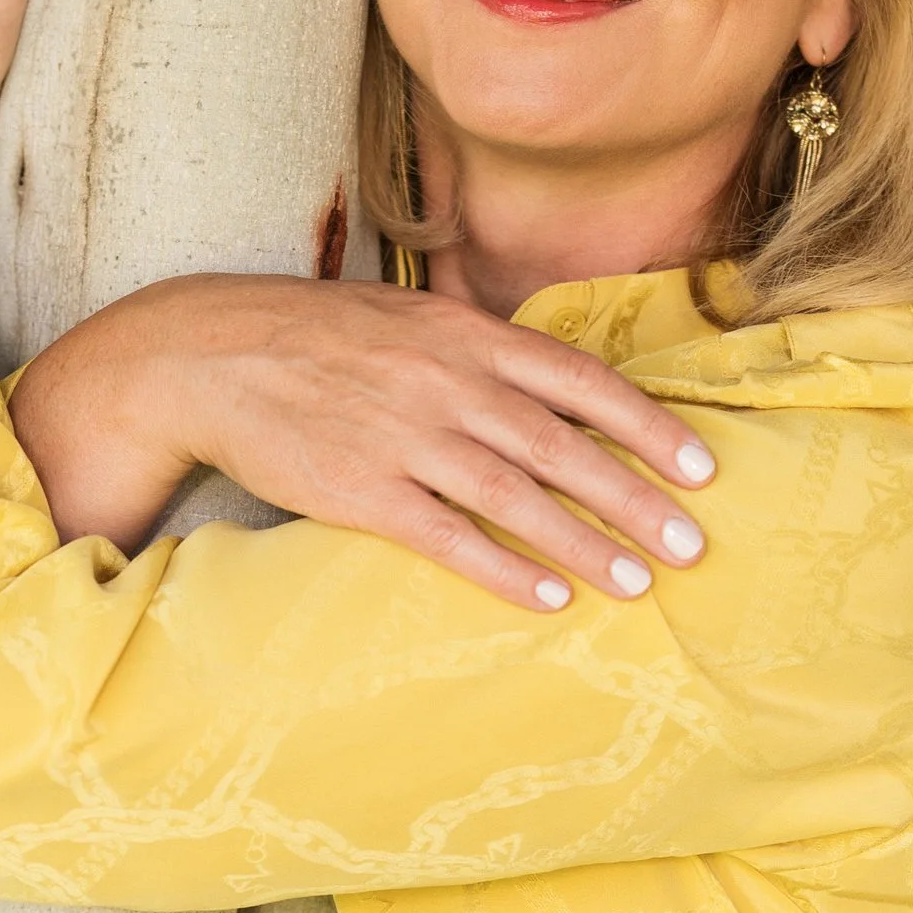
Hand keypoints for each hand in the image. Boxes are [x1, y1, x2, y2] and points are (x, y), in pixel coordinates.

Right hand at [8, 275, 715, 611]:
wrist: (208, 354)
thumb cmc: (318, 338)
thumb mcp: (409, 315)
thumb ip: (482, 346)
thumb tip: (556, 381)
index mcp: (465, 334)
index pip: (580, 380)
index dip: (648, 425)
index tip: (704, 467)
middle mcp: (446, 382)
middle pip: (563, 446)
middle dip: (637, 499)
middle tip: (694, 544)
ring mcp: (404, 436)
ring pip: (516, 496)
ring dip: (584, 545)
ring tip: (637, 584)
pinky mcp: (360, 488)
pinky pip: (447, 537)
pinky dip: (504, 570)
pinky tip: (549, 597)